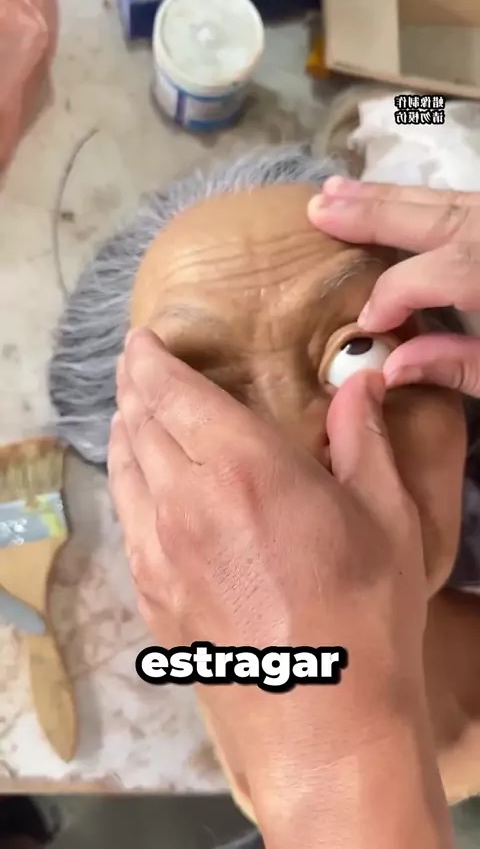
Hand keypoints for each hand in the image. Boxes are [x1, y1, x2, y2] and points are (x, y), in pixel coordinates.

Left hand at [108, 328, 432, 833]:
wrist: (322, 723)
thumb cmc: (364, 617)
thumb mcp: (386, 518)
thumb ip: (364, 439)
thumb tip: (360, 384)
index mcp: (245, 468)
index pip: (173, 392)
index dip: (150, 360)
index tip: (143, 341)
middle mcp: (187, 499)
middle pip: (139, 422)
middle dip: (134, 384)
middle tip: (138, 365)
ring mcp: (159, 549)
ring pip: (124, 467)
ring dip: (126, 428)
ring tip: (133, 410)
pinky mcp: (150, 591)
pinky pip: (126, 516)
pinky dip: (126, 480)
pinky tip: (139, 478)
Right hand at [308, 178, 479, 395]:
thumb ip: (459, 366)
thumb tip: (391, 369)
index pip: (443, 272)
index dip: (396, 292)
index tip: (366, 323)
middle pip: (439, 217)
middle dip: (374, 215)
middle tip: (318, 209)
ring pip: (446, 199)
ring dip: (387, 197)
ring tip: (335, 190)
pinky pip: (458, 200)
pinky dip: (417, 200)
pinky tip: (385, 199)